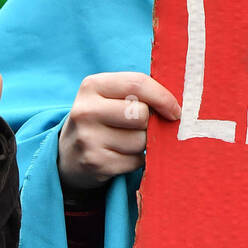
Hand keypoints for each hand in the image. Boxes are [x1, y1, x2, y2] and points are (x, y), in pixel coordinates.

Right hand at [58, 71, 180, 193]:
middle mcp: (85, 111)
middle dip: (150, 122)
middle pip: (140, 114)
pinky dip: (137, 159)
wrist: (68, 154)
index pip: (137, 84)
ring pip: (141, 140)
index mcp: (92, 85)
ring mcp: (87, 139)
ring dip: (144, 143)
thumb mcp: (110, 96)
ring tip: (127, 140)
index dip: (163, 97)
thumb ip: (139, 93)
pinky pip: (135, 160)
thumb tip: (178, 106)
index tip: (175, 110)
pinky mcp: (95, 163)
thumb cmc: (103, 118)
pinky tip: (122, 155)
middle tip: (141, 126)